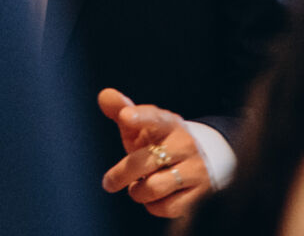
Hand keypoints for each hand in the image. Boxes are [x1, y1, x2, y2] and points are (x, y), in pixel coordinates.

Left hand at [97, 87, 212, 219]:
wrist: (195, 164)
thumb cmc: (158, 143)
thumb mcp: (141, 126)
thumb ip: (121, 109)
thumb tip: (103, 95)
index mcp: (168, 123)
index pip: (154, 117)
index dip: (140, 117)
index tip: (126, 116)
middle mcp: (185, 144)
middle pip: (144, 161)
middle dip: (120, 174)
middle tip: (108, 182)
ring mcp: (196, 169)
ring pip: (154, 188)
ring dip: (138, 191)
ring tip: (140, 185)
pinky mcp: (200, 195)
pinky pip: (166, 207)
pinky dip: (154, 206)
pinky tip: (157, 197)